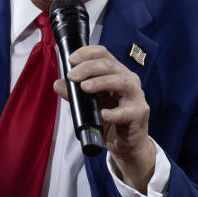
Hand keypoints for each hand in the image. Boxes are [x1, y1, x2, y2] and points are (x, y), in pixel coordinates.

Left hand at [53, 45, 155, 191]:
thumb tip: (58, 84)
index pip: (103, 53)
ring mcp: (136, 96)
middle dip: (88, 68)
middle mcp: (128, 80)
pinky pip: (126, 112)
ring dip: (101, 82)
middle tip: (72, 76)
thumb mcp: (89, 104)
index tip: (71, 59)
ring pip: (121, 82)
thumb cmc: (111, 118)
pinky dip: (114, 113)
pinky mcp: (139, 114)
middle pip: (109, 65)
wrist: (126, 143)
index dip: (87, 53)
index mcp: (116, 73)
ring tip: (84, 87)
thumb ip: (74, 94)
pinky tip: (103, 114)